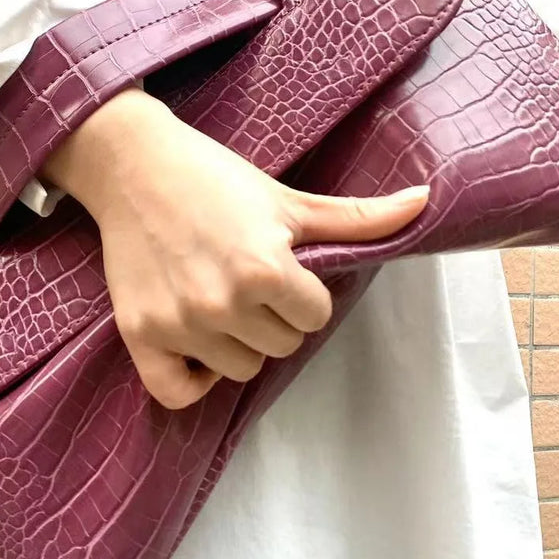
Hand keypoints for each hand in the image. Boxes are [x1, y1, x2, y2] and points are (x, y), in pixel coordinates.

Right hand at [41, 88, 428, 408]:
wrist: (131, 165)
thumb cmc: (214, 178)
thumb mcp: (289, 198)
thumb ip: (358, 217)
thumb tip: (427, 200)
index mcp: (265, 270)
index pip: (314, 318)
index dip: (301, 293)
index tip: (278, 267)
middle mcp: (221, 303)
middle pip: (280, 348)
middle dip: (272, 318)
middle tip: (244, 278)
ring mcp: (178, 324)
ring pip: (239, 370)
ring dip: (236, 344)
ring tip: (217, 299)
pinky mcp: (140, 334)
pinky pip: (178, 392)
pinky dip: (192, 378)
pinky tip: (195, 345)